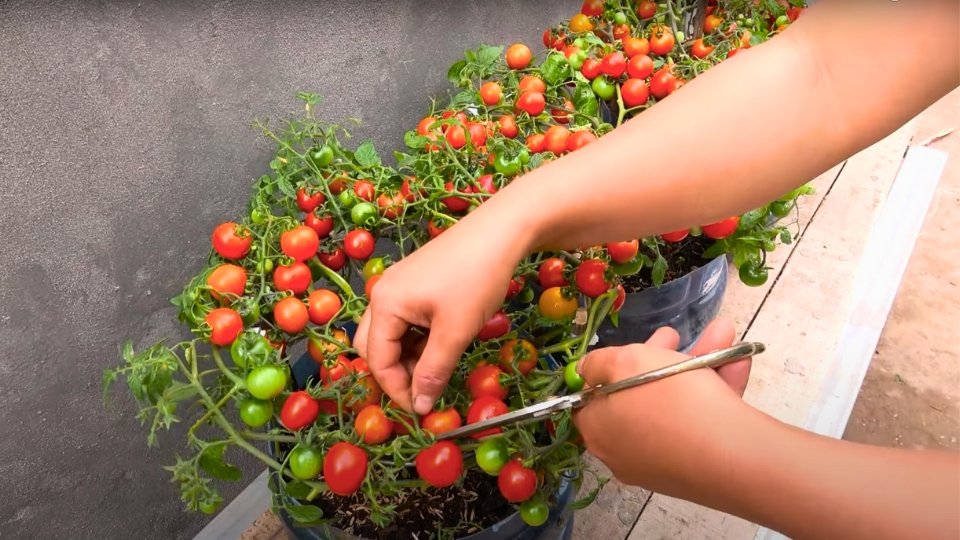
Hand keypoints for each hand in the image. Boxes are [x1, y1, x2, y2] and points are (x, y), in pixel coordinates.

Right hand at [353, 209, 529, 414]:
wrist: (502, 229)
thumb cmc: (476, 278)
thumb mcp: (456, 331)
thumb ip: (434, 370)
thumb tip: (420, 406)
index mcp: (384, 304)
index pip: (377, 361)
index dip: (398, 390)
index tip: (422, 410)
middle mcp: (383, 293)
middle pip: (374, 347)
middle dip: (395, 374)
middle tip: (424, 391)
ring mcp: (399, 285)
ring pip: (392, 335)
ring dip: (410, 358)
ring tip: (439, 370)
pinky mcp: (416, 282)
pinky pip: (406, 320)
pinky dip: (419, 339)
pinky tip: (443, 346)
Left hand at [573, 318, 755, 496]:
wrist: (732, 455)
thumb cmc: (668, 400)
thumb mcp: (624, 362)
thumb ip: (597, 362)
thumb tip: (585, 371)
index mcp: (597, 429)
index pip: (590, 398)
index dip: (609, 368)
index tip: (632, 349)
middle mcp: (623, 451)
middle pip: (637, 395)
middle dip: (662, 357)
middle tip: (675, 336)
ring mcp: (661, 462)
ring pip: (676, 404)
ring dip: (696, 366)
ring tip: (722, 336)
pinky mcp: (696, 467)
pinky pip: (699, 421)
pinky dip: (716, 390)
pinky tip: (736, 363)